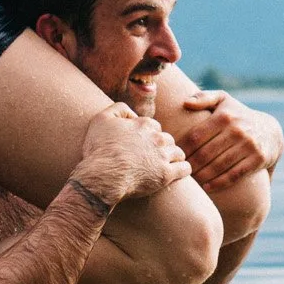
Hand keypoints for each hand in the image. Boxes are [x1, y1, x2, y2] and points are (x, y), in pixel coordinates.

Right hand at [73, 103, 190, 205]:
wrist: (102, 175)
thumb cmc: (99, 149)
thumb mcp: (101, 119)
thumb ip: (118, 108)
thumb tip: (133, 113)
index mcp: (144, 124)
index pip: (154, 126)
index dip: (149, 135)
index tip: (143, 144)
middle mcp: (157, 138)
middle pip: (167, 139)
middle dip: (162, 146)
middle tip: (153, 156)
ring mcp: (163, 156)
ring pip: (178, 152)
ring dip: (173, 157)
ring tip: (166, 164)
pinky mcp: (166, 174)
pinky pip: (184, 168)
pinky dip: (183, 169)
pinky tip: (178, 171)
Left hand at [176, 90, 279, 192]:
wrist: (270, 131)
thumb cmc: (238, 115)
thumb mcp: (223, 100)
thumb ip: (204, 98)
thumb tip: (185, 103)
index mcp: (224, 116)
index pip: (196, 136)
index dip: (182, 149)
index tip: (174, 157)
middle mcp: (237, 130)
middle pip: (205, 153)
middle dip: (190, 165)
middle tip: (180, 172)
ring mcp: (249, 145)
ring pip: (218, 166)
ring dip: (202, 176)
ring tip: (191, 181)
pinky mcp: (258, 159)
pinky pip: (234, 175)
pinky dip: (219, 183)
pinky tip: (207, 188)